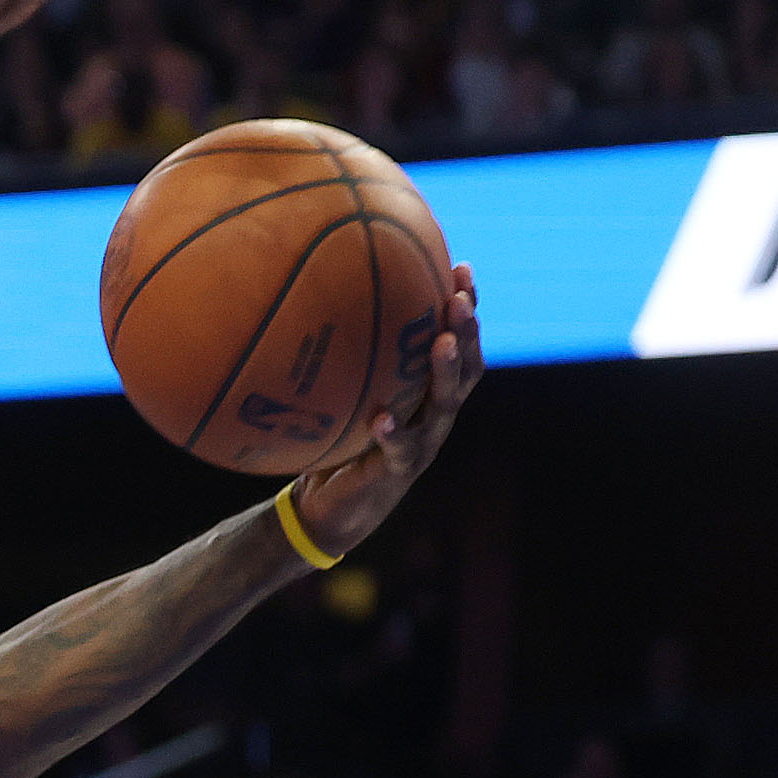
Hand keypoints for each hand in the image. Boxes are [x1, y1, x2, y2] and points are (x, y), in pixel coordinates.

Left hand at [291, 262, 482, 554]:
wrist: (334, 509)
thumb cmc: (339, 441)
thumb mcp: (344, 394)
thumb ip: (344, 359)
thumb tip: (311, 298)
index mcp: (427, 393)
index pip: (457, 344)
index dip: (466, 310)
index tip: (462, 268)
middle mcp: (434, 415)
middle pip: (464, 368)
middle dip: (466, 331)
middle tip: (460, 298)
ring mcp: (422, 444)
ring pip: (444, 405)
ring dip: (444, 372)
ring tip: (441, 342)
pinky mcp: (397, 472)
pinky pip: (400, 450)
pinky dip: (393, 433)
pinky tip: (383, 418)